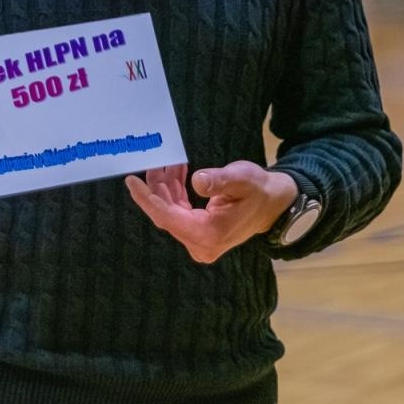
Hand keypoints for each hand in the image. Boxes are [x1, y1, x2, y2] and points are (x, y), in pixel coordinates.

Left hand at [125, 161, 296, 263]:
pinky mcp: (198, 234)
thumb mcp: (242, 179)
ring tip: (167, 162)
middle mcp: (200, 243)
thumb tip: (197, 180)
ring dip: (166, 187)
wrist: (273, 205)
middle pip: (167, 215)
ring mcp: (199, 241)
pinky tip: (175, 173)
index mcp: (209, 234)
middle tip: (154, 161)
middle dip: (157, 188)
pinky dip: (174, 193)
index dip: (148, 199)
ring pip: (170, 212)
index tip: (131, 182)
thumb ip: (219, 181)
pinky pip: (178, 213)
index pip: (168, 218)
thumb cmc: (259, 191)